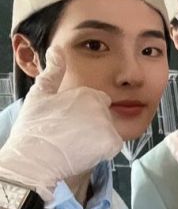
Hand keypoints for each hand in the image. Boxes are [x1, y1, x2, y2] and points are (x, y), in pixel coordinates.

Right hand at [0, 45, 122, 200]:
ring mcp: (107, 125)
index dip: (84, 113)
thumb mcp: (40, 94)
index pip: (98, 101)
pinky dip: (102, 151)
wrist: (33, 159)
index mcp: (87, 93)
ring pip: (109, 131)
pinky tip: (83, 151)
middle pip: (104, 117)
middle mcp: (100, 107)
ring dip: (97, 138)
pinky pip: (113, 146)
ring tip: (75, 143)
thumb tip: (56, 49)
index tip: (70, 122)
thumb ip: (53, 71)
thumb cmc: (33, 128)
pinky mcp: (111, 143)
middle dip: (92, 125)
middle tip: (71, 134)